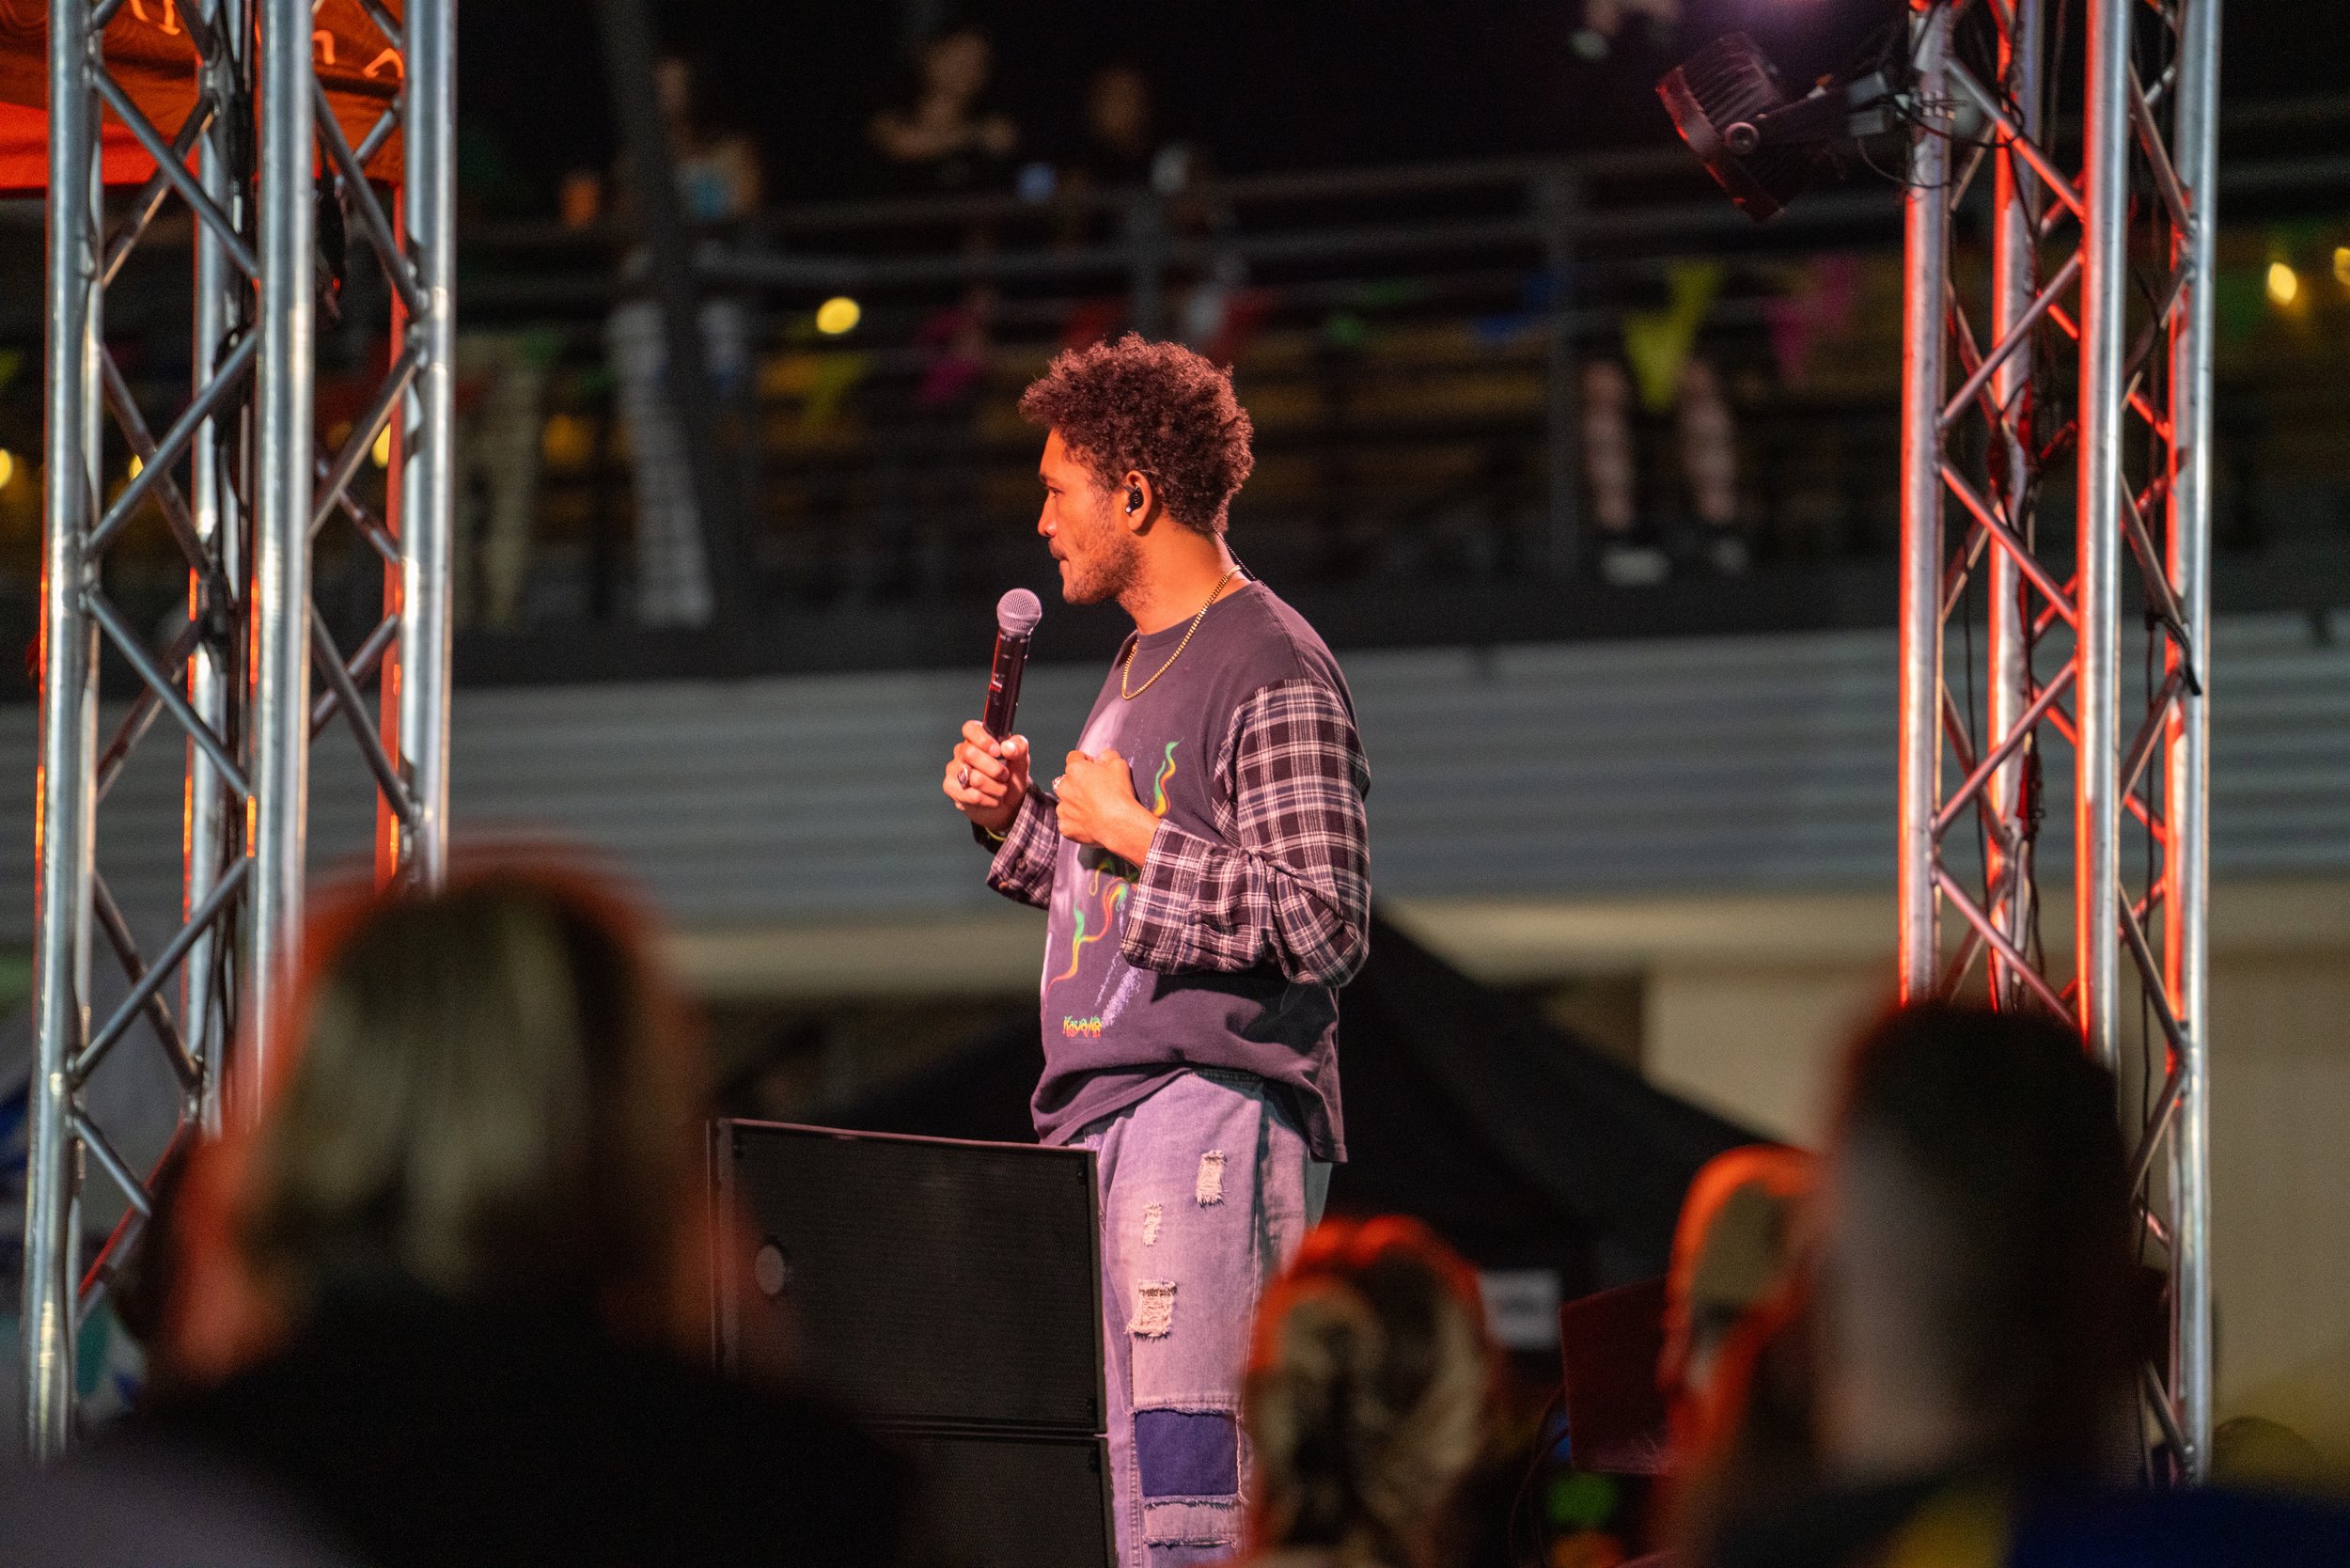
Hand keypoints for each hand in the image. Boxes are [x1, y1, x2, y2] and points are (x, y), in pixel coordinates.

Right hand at [944, 720, 1030, 835]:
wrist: (1008, 802)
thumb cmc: (1011, 775)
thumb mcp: (1021, 759)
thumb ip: (1019, 747)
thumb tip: (1007, 747)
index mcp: (977, 738)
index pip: (970, 728)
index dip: (983, 740)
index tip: (998, 752)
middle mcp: (961, 751)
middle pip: (970, 753)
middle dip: (995, 769)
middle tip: (1005, 775)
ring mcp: (953, 769)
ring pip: (974, 778)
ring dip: (996, 787)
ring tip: (1002, 789)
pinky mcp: (951, 788)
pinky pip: (972, 795)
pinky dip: (989, 800)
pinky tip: (993, 799)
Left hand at [1053, 748, 1158, 867]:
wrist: (1118, 824)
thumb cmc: (1119, 794)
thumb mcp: (1119, 765)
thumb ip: (1108, 756)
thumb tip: (1103, 756)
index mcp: (1075, 769)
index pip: (1074, 757)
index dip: (1085, 761)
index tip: (1095, 769)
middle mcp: (1063, 787)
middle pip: (1068, 781)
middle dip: (1079, 784)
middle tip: (1097, 792)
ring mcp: (1062, 808)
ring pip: (1066, 802)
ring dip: (1076, 803)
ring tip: (1094, 809)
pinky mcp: (1065, 826)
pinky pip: (1068, 821)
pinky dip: (1076, 822)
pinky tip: (1090, 822)